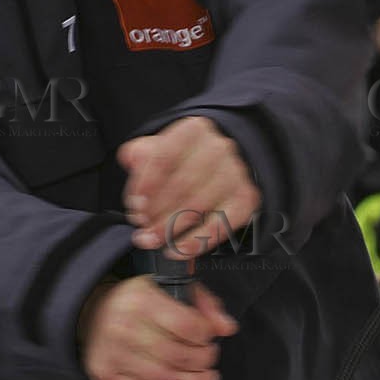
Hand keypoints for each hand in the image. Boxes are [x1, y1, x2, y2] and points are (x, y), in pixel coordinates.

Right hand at [78, 275, 236, 379]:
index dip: (207, 337)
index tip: (210, 338)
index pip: (186, 325)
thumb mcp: (167, 287)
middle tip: (210, 360)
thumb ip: (202, 302)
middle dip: (204, 363)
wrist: (92, 312)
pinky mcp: (108, 375)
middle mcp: (125, 326)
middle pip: (178, 356)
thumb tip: (226, 326)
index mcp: (141, 299)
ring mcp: (115, 354)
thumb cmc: (133, 300)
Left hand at [117, 116, 261, 260]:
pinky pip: (219, 227)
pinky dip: (194, 243)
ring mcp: (236, 174)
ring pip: (198, 208)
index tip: (134, 206)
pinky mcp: (246, 199)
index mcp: (193, 129)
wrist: (219, 162)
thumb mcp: (157, 148)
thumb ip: (141, 154)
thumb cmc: (181, 158)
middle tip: (140, 228)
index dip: (146, 186)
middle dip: (155, 212)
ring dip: (169, 230)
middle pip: (182, 185)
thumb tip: (133, 161)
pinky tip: (175, 249)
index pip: (165, 157)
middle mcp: (219, 147)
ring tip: (151, 239)